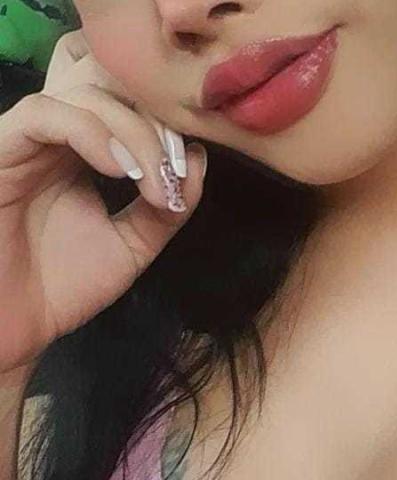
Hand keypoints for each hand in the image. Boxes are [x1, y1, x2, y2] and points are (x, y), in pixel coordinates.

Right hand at [0, 29, 208, 372]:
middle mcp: (60, 141)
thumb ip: (167, 208)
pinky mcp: (1, 149)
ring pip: (85, 97)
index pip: (133, 112)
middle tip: (173, 172)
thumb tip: (198, 158)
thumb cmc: (62, 287)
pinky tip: (118, 169)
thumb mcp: (133, 246)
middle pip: (115, 93)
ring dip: (132, 133)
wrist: (12, 328)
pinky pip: (43, 115)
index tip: (187, 172)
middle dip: (155, 126)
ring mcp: (29, 142)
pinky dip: (90, 133)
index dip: (167, 130)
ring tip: (152, 180)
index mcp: (89, 157)